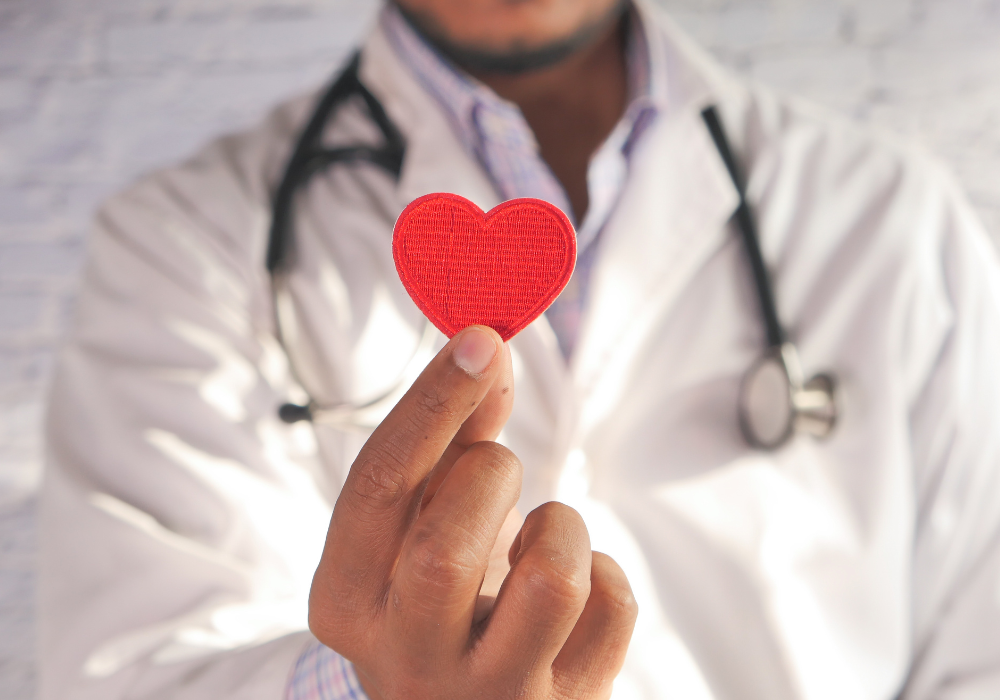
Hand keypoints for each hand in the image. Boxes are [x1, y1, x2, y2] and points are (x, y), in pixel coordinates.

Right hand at [309, 326, 637, 699]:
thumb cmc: (435, 596)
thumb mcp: (419, 525)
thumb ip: (449, 438)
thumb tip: (488, 348)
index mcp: (349, 601)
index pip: (379, 488)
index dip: (433, 403)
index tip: (481, 339)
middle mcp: (405, 660)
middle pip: (448, 548)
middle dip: (490, 476)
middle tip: (497, 473)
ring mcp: (488, 695)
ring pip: (551, 584)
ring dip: (560, 526)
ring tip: (540, 536)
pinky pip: (610, 608)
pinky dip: (603, 570)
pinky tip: (572, 585)